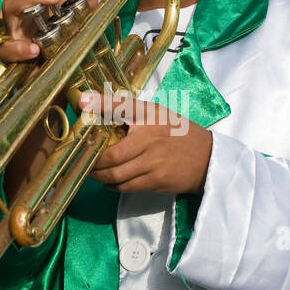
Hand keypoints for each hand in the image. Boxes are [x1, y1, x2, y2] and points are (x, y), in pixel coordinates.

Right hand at [0, 0, 98, 63]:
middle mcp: (24, 14)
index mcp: (39, 4)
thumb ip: (87, 5)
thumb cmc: (68, 51)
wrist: (62, 84)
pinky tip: (35, 48)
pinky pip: (4, 48)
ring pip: (9, 5)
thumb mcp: (82, 25)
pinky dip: (17, 48)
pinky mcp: (10, 55)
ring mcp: (15, 33)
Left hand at [81, 90, 211, 194]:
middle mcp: (150, 138)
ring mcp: (154, 162)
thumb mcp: (157, 114)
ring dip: (100, 177)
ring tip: (95, 173)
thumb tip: (92, 105)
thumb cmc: (178, 132)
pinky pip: (127, 186)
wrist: (208, 158)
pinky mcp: (157, 181)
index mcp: (150, 116)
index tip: (81, 103)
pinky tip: (111, 182)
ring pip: (116, 175)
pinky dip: (114, 186)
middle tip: (85, 161)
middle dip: (94, 162)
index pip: (121, 106)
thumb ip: (129, 110)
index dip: (100, 104)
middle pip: (111, 155)